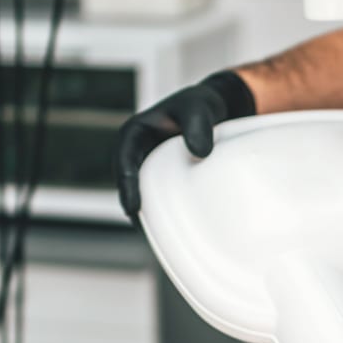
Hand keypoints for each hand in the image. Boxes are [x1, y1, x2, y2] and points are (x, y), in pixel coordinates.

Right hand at [116, 70, 255, 219]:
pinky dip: (164, 213)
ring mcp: (153, 167)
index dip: (127, 185)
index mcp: (136, 134)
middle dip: (134, 206)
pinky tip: (175, 231)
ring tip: (158, 238)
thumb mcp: (200, 108)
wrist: (217, 108)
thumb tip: (199, 154)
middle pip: (130, 184)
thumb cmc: (203, 105)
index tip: (133, 207)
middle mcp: (140, 153)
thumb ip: (198, 124)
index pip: (124, 161)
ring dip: (149, 214)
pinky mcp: (167, 178)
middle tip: (145, 230)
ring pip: (144, 194)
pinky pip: (161, 197)